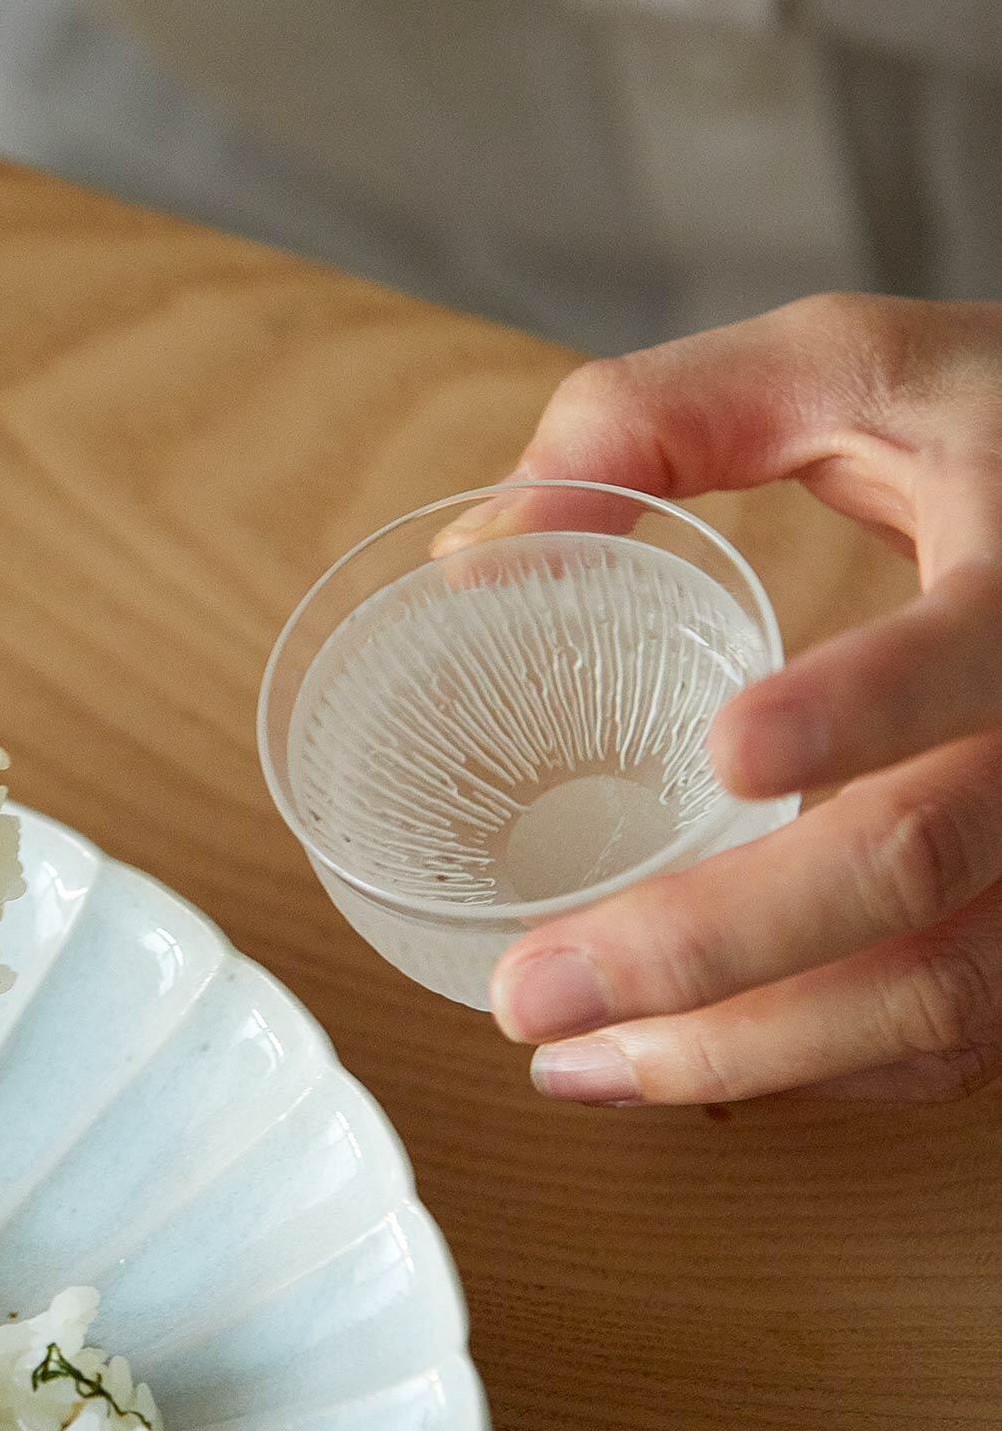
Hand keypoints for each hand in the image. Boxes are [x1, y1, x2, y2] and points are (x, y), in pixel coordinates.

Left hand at [455, 294, 1001, 1104]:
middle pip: (921, 867)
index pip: (969, 657)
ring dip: (748, 1054)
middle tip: (529, 996)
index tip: (728, 751)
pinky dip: (821, 1065)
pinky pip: (964, 1030)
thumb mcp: (846, 366)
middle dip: (709, 951)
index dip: (862, 706)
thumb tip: (478, 552)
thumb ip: (656, 417)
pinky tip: (684, 1065)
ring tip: (567, 1064)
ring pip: (948, 997)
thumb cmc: (988, 429)